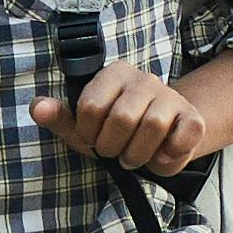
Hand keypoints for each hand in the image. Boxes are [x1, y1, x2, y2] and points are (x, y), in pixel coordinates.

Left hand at [36, 52, 232, 179]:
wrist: (162, 134)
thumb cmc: (115, 130)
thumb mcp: (84, 126)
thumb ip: (59, 117)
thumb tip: (38, 107)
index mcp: (114, 74)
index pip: (90, 106)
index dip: (87, 133)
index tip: (92, 138)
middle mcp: (144, 79)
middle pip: (122, 119)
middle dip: (112, 147)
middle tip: (113, 153)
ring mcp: (172, 97)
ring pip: (152, 127)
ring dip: (137, 155)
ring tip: (132, 157)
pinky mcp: (193, 118)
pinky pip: (182, 138)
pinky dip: (168, 158)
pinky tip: (159, 157)